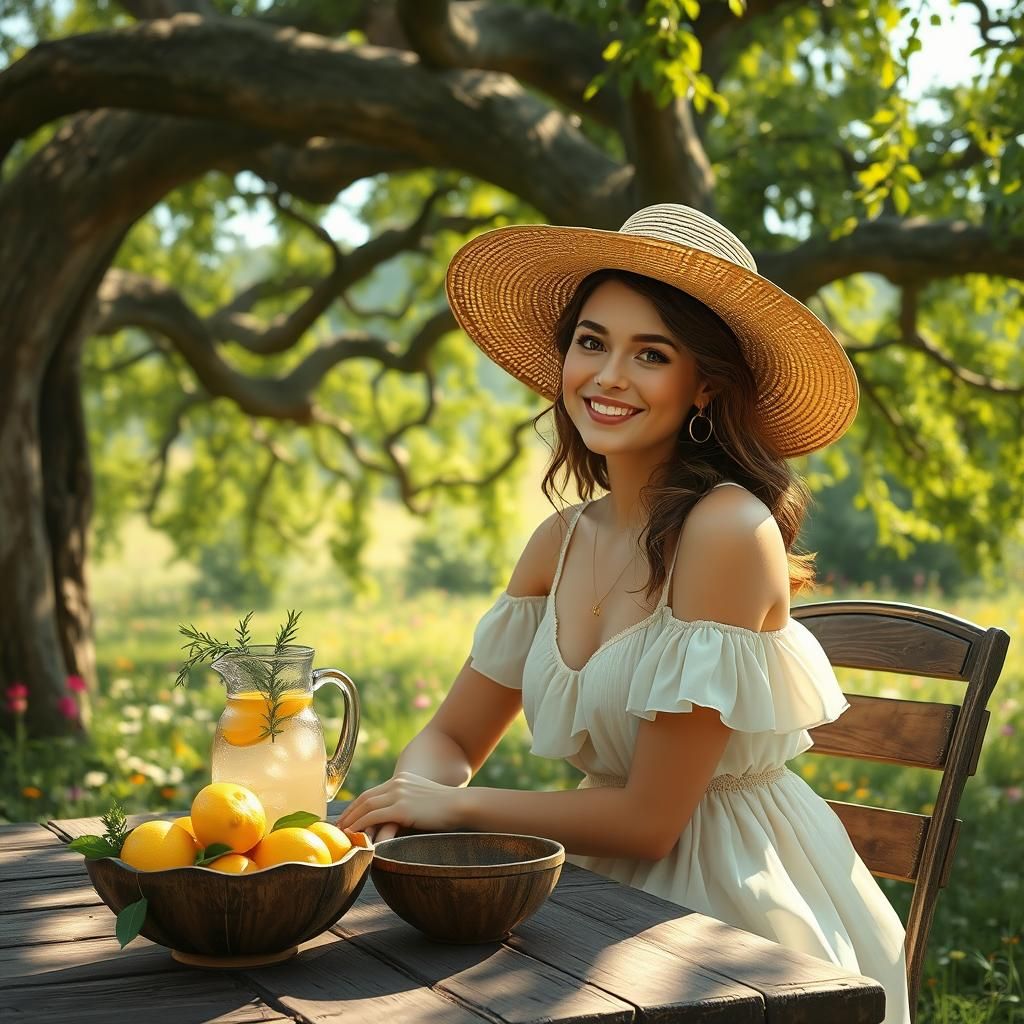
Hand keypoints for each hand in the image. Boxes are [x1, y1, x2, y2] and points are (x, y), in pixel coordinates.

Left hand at [336, 772, 467, 834]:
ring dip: (351, 820)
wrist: (462, 805)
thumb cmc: (448, 808)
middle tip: (337, 827)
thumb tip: (402, 818)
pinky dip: (360, 825)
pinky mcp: (402, 808)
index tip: (347, 818)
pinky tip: (354, 835)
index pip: (372, 793)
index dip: (356, 806)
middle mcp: (398, 783)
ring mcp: (399, 794)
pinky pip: (373, 816)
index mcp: (402, 780)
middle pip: (365, 798)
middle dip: (349, 813)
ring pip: (366, 807)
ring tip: (341, 834)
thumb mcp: (424, 800)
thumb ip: (410, 804)